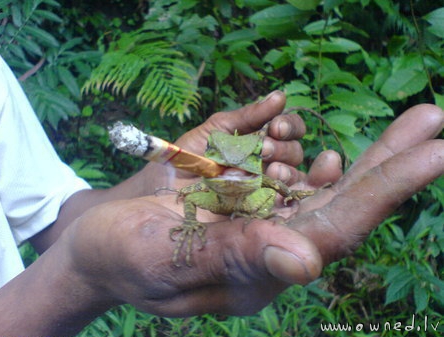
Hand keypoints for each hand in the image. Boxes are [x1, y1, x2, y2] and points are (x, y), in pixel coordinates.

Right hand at [63, 105, 441, 319]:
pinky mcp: (233, 190)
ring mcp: (253, 212)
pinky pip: (273, 163)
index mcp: (264, 264)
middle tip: (432, 118)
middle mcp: (269, 237)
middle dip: (388, 159)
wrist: (97, 246)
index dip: (388, 188)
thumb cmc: (126, 259)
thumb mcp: (172, 261)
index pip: (338, 225)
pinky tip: (296, 128)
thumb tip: (308, 263)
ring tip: (394, 128)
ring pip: (312, 179)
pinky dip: (288, 142)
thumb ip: (236, 258)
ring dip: (347, 153)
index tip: (438, 151)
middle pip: (341, 196)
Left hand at [140, 91, 318, 192]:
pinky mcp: (258, 210)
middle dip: (285, 147)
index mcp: (256, 140)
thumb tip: (281, 95)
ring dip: (287, 169)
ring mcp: (263, 188)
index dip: (288, 126)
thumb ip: (247, 116)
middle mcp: (265, 163)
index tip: (276, 127)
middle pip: (294, 152)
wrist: (161, 188)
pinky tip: (274, 186)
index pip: (286, 130)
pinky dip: (284, 191)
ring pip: (293, 176)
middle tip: (266, 150)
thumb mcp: (215, 130)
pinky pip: (281, 201)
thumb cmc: (186, 156)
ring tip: (270, 170)